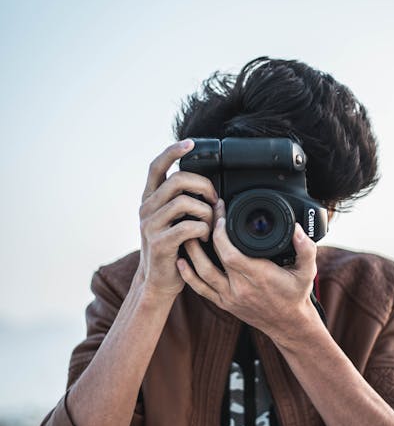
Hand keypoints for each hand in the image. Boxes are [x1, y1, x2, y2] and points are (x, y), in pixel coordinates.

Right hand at [137, 140, 218, 300]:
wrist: (159, 281)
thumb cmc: (173, 248)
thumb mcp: (172, 220)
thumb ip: (181, 201)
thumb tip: (206, 185)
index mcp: (150, 199)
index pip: (156, 166)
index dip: (173, 151)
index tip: (191, 143)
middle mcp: (146, 208)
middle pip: (177, 180)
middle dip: (203, 185)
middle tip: (215, 199)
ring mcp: (150, 225)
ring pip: (185, 202)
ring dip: (206, 211)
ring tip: (211, 224)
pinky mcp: (159, 243)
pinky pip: (188, 226)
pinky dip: (203, 230)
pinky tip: (204, 238)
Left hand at [177, 200, 317, 341]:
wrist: (288, 325)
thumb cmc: (296, 296)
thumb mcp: (307, 271)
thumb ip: (306, 249)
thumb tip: (297, 229)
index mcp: (259, 276)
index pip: (230, 252)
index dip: (221, 232)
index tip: (221, 214)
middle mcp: (240, 288)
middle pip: (213, 259)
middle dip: (206, 234)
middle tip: (204, 215)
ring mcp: (229, 297)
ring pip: (202, 273)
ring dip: (191, 252)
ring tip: (187, 232)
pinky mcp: (223, 303)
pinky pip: (200, 289)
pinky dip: (188, 275)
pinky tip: (180, 261)